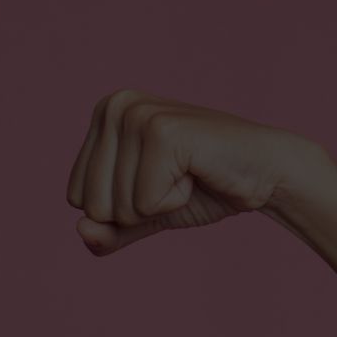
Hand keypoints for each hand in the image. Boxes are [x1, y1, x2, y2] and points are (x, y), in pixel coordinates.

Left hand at [67, 89, 325, 254]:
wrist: (260, 175)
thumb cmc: (200, 187)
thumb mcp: (142, 215)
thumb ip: (107, 231)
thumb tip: (80, 230)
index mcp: (103, 116)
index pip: (76, 198)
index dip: (120, 208)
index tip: (156, 181)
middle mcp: (115, 105)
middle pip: (92, 205)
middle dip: (136, 209)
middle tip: (173, 179)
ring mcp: (138, 114)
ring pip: (117, 207)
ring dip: (157, 205)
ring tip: (186, 174)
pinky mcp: (163, 132)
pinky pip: (144, 204)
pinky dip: (174, 201)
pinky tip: (195, 173)